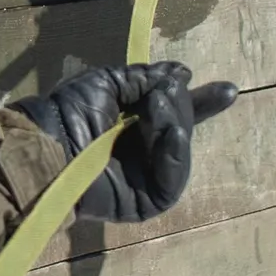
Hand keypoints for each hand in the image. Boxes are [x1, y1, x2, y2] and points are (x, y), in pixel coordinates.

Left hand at [9, 62, 238, 222]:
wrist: (46, 145)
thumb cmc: (70, 111)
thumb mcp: (110, 82)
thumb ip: (147, 78)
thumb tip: (182, 73)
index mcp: (133, 126)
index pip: (174, 115)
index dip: (200, 103)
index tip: (228, 90)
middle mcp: (142, 154)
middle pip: (180, 130)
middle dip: (179, 107)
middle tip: (165, 93)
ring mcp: (144, 179)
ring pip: (178, 153)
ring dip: (174, 125)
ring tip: (156, 109)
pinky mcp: (144, 203)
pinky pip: (171, 182)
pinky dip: (175, 155)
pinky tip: (170, 134)